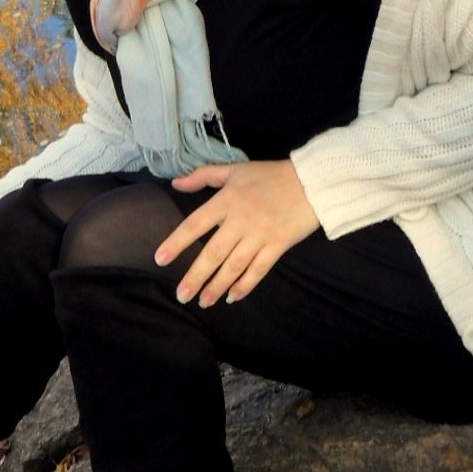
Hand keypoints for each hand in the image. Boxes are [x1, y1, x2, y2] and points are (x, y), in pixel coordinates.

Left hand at [154, 160, 318, 307]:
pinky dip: (245, 285)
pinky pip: (258, 270)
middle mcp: (241, 220)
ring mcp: (260, 235)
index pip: (195, 224)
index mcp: (227, 200)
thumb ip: (203, 176)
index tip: (160, 260)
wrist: (312, 182)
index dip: (177, 243)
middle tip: (181, 295)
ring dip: (217, 286)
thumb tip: (175, 184)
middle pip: (213, 253)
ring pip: (234, 266)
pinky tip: (232, 297)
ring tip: (203, 302)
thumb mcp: (235, 169)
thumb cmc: (270, 175)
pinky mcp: (278, 246)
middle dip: (195, 276)